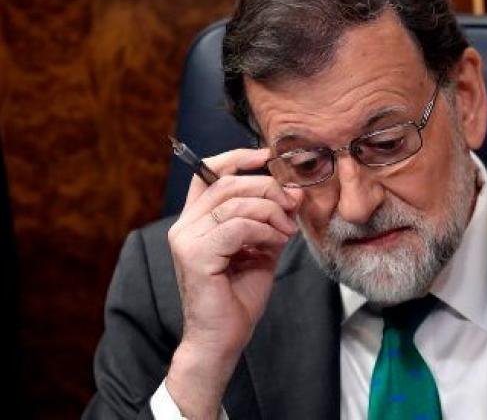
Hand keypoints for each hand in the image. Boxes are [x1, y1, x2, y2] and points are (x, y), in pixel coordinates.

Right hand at [165, 148, 301, 417]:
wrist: (223, 339)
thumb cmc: (238, 296)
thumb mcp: (260, 247)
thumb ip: (269, 219)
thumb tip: (292, 194)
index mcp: (195, 220)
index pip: (209, 173)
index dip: (239, 157)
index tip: (269, 156)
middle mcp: (184, 225)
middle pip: (228, 183)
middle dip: (268, 188)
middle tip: (293, 204)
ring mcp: (186, 239)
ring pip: (235, 203)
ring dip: (271, 212)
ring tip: (287, 230)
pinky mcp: (195, 255)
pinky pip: (238, 226)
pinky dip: (264, 230)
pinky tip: (276, 242)